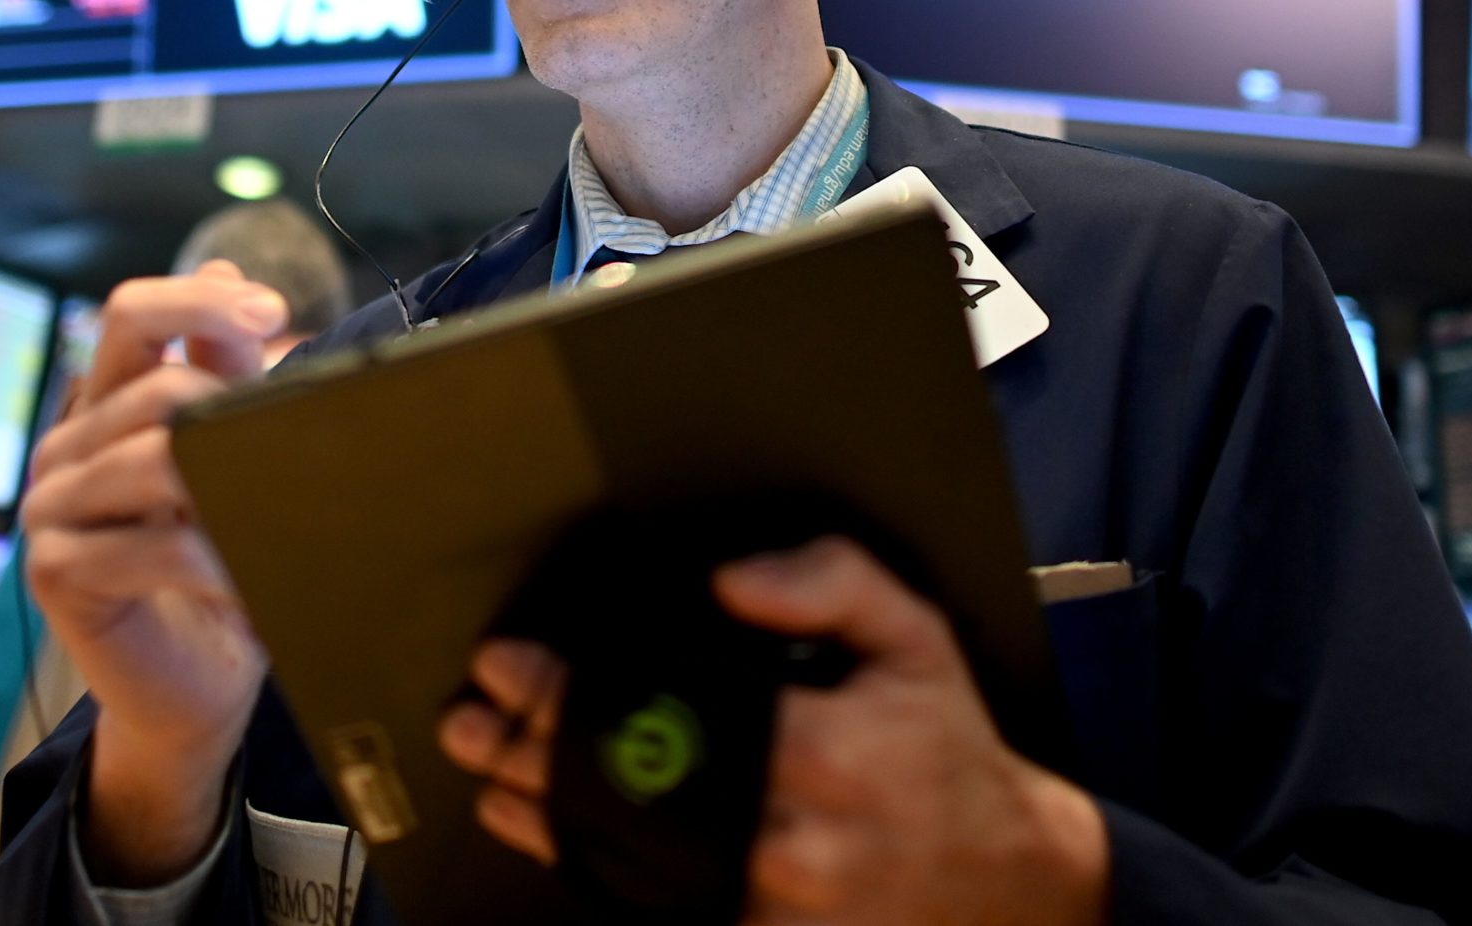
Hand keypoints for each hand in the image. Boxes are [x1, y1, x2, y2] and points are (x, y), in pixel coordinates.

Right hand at [20, 262, 286, 882]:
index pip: (132, 314)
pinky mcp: (55, 570)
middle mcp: (70, 446)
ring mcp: (52, 508)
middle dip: (233, 414)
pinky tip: (249, 577)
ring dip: (231, 489)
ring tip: (285, 518)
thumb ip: (227, 378)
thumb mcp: (234, 460)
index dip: (197, 302)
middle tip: (298, 455)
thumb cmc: (222, 566)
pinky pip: (145, 545)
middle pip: (153, 387)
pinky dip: (212, 559)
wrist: (201, 683)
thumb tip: (233, 278)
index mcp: (107, 403)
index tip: (273, 313)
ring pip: (150, 458)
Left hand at [437, 537, 1108, 925]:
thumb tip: (733, 578)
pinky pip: (664, 910)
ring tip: (489, 778)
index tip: (509, 664)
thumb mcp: (912, 633)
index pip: (666, 716)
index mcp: (826, 748)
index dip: (571, 693)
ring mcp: (776, 905)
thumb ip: (829, 581)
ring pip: (632, 865)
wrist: (998, 872)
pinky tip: (555, 840)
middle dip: (535, 757)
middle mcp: (795, 837)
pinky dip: (603, 876)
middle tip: (472, 721)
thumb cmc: (943, 742)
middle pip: (630, 796)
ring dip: (547, 821)